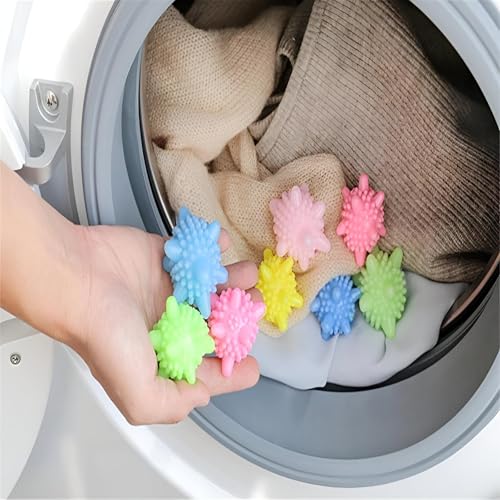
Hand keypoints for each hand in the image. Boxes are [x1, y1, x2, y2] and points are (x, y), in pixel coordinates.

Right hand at [74, 224, 259, 424]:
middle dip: (239, 319)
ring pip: (209, 288)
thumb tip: (201, 397)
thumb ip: (171, 405)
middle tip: (256, 309)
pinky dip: (213, 248)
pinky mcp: (164, 259)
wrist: (77, 278)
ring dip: (233, 282)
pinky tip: (223, 246)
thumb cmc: (104, 333)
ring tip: (248, 277)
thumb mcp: (138, 393)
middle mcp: (165, 323)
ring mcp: (166, 289)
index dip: (229, 368)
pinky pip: (195, 254)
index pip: (203, 367)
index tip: (252, 366)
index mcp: (160, 356)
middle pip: (212, 323)